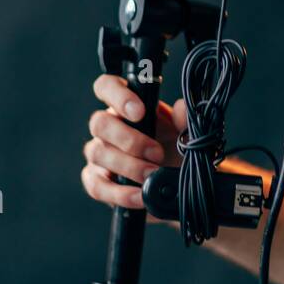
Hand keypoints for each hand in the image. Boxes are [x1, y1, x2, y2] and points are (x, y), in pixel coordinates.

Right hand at [82, 73, 187, 209]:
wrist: (178, 181)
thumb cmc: (177, 148)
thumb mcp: (187, 132)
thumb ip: (185, 119)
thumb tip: (182, 107)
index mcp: (126, 105)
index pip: (106, 86)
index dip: (117, 95)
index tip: (139, 111)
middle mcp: (107, 126)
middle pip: (99, 122)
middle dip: (129, 139)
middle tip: (157, 153)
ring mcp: (99, 153)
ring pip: (97, 153)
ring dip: (128, 166)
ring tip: (153, 176)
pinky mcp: (97, 181)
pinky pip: (97, 186)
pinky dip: (120, 193)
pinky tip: (140, 196)